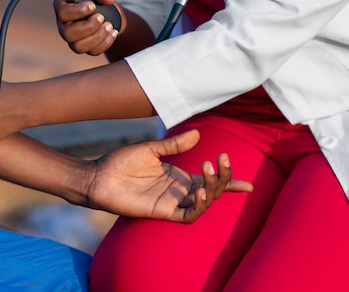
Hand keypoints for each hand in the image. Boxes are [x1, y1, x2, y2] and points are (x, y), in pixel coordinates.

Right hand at [54, 0, 124, 55]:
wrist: (107, 9)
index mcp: (62, 6)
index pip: (62, 13)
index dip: (77, 11)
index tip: (92, 6)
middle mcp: (64, 24)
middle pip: (67, 33)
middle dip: (87, 27)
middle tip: (102, 17)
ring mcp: (73, 38)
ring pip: (78, 47)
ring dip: (96, 37)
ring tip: (110, 25)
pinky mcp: (84, 47)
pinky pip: (92, 52)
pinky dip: (105, 43)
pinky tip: (113, 32)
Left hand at [84, 130, 252, 222]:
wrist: (99, 176)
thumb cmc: (121, 162)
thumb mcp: (150, 148)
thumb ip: (174, 144)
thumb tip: (198, 134)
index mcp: (178, 176)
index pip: (209, 181)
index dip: (228, 182)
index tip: (249, 185)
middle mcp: (178, 190)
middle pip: (212, 190)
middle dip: (222, 177)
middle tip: (220, 160)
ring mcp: (171, 202)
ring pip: (204, 202)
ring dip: (212, 188)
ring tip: (209, 170)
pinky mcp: (161, 212)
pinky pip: (187, 215)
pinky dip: (198, 206)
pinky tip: (200, 192)